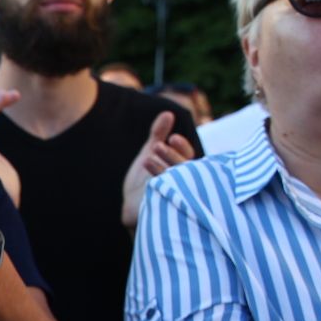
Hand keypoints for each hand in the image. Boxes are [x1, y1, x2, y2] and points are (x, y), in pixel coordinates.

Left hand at [120, 111, 195, 226]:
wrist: (131, 205)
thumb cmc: (145, 179)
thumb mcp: (152, 152)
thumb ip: (159, 133)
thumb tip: (168, 113)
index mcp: (182, 168)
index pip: (188, 156)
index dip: (182, 147)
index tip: (172, 138)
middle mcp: (182, 182)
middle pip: (183, 168)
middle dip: (171, 156)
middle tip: (157, 146)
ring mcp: (174, 195)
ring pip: (175, 181)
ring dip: (162, 168)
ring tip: (148, 158)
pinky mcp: (163, 207)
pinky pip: (165, 197)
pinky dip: (157, 186)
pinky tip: (147, 174)